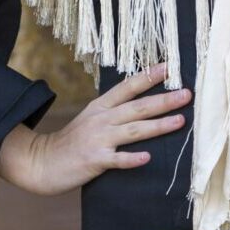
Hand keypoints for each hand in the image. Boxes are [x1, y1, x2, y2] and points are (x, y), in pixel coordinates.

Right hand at [13, 61, 191, 195]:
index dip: (149, 76)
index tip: (170, 66)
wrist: (41, 162)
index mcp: (101, 106)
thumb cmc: (72, 142)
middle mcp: (102, 119)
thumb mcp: (91, 118)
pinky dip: (131, 158)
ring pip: (134, 130)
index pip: (128, 86)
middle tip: (187, 94)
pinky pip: (116, 160)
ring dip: (158, 125)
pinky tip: (147, 158)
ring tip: (180, 121)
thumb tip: (143, 103)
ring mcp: (98, 139)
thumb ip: (114, 111)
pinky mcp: (94, 160)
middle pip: (138, 106)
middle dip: (164, 100)